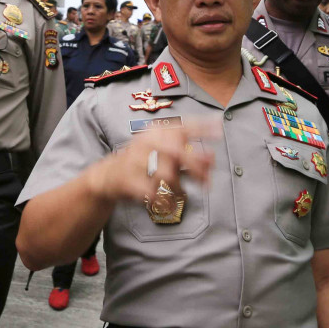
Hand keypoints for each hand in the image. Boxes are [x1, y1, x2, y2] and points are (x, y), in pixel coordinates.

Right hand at [85, 122, 218, 205]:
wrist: (109, 174)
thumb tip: (212, 158)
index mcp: (157, 132)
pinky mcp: (127, 179)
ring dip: (179, 187)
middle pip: (177, 152)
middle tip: (207, 182)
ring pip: (166, 175)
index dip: (202, 128)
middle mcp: (146, 142)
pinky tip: (164, 200)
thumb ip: (189, 157)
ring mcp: (135, 160)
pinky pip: (150, 191)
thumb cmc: (143, 163)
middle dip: (196, 167)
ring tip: (182, 194)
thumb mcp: (165, 155)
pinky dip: (160, 198)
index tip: (219, 130)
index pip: (182, 126)